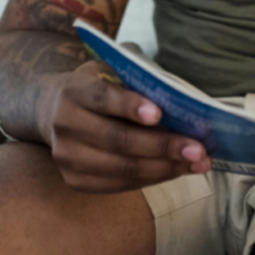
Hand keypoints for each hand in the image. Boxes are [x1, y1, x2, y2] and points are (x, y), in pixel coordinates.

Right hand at [38, 62, 212, 192]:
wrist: (57, 110)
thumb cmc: (101, 86)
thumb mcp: (114, 70)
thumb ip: (140, 78)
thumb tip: (182, 99)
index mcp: (75, 90)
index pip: (103, 98)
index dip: (130, 106)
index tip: (160, 114)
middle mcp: (66, 124)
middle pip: (118, 140)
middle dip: (162, 146)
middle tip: (198, 149)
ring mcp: (67, 157)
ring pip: (122, 168)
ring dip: (165, 168)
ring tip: (198, 164)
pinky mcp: (75, 181)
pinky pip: (120, 185)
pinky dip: (153, 178)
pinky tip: (177, 171)